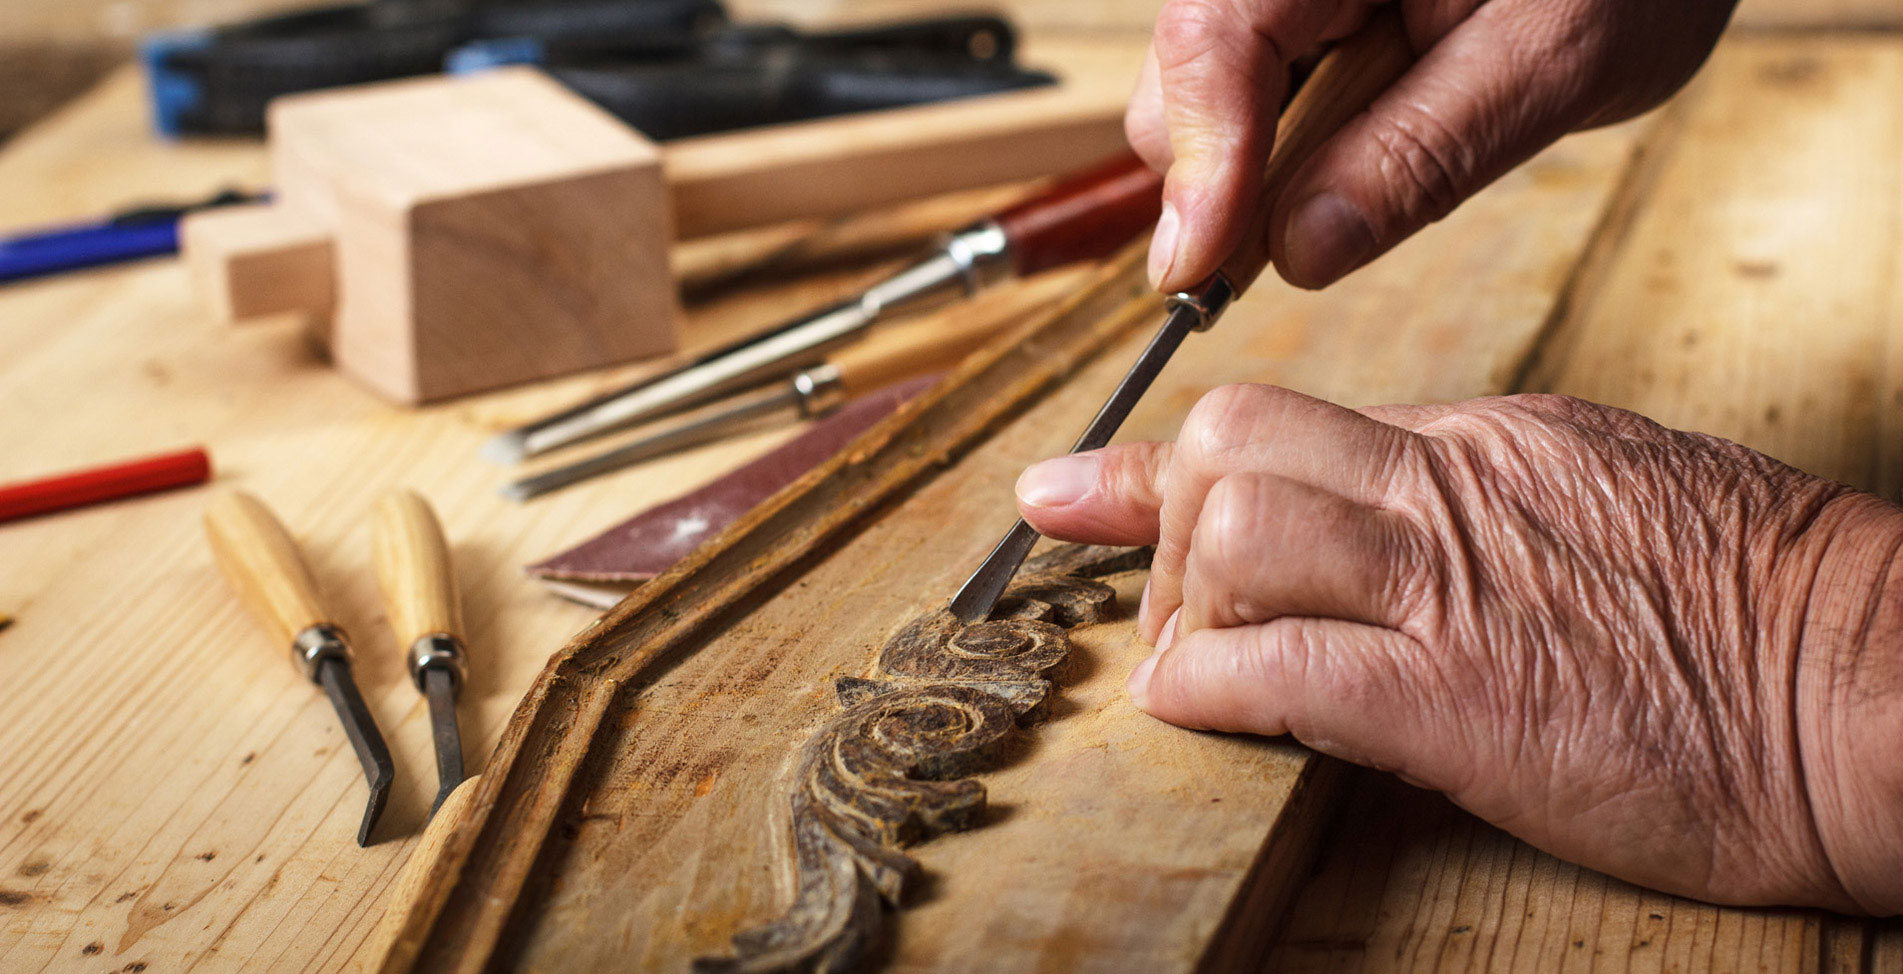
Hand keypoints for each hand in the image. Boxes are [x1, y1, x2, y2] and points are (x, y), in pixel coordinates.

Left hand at [1015, 385, 1902, 912]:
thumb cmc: (1754, 618)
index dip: (1158, 467)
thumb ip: (1470, 504)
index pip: (1280, 418)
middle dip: (1162, 531)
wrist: (1872, 693)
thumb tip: (1368, 530)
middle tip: (1169, 614)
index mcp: (1485, 441)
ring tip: (1198, 666)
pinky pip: (1272, 668)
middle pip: (1232, 447)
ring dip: (1179, 609)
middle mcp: (1452, 489)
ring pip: (1234, 532)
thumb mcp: (1601, 503)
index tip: (1070, 490)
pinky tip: (1203, 715)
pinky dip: (1206, 690)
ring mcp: (1450, 588)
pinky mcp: (1455, 699)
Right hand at [1127, 0, 1735, 289]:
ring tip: (1361, 183)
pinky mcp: (1307, 13)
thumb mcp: (1556, 58)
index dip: (1200, 170)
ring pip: (1207, 88)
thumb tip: (1298, 252)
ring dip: (1260, 163)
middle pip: (1184, 74)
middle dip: (1222, 175)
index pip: (1212, 42)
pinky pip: (1257, 85)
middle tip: (1290, 253)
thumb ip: (1422, 154)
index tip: (1199, 276)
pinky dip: (1290, 141)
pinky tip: (1359, 150)